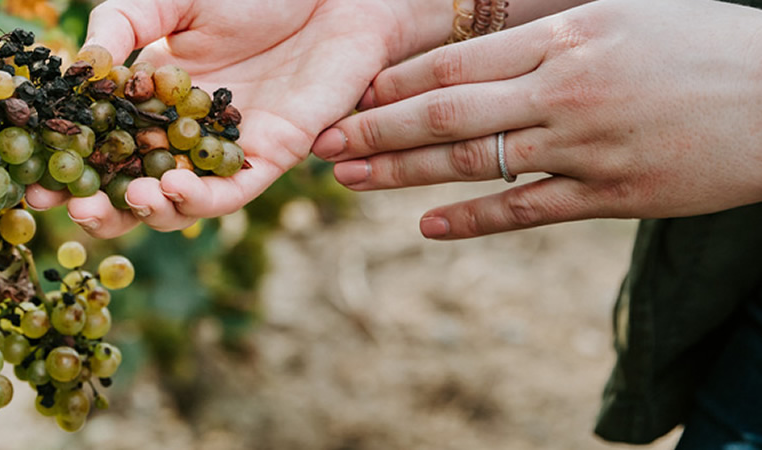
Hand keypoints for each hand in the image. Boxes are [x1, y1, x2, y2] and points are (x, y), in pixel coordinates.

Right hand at [26, 0, 433, 237]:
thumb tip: (80, 69)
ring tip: (128, 197)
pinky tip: (170, 186)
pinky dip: (200, 199)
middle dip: (100, 210)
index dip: (67, 170)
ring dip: (149, 211)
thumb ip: (122, 25)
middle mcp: (184, 134)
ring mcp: (226, 148)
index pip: (102, 148)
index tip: (32, 185)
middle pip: (133, 191)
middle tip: (72, 209)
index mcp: (151, 101)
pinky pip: (232, 191)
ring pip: (180, 204)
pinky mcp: (272, 153)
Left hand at [312, 0, 761, 239]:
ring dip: (403, 173)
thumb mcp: (620, 17)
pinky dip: (473, 217)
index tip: (347, 96)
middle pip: (447, 112)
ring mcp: (588, 146)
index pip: (455, 62)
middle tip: (322, 145)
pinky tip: (427, 225)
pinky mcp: (615, 196)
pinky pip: (528, 209)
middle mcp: (566, 90)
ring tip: (351, 183)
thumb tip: (476, 44)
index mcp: (566, 36)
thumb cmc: (704, 47)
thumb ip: (546, 33)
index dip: (392, 83)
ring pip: (475, 161)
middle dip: (374, 130)